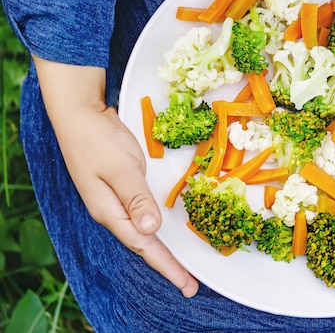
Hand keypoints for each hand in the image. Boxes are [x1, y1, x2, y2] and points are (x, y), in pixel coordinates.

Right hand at [33, 56, 198, 296]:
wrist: (81, 115)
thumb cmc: (98, 140)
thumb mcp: (120, 168)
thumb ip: (136, 198)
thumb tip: (151, 230)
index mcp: (111, 211)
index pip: (144, 246)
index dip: (167, 266)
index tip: (186, 284)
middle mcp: (113, 211)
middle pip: (143, 245)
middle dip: (166, 265)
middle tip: (188, 284)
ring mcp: (116, 200)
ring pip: (143, 232)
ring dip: (161, 249)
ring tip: (179, 266)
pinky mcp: (122, 188)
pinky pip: (142, 215)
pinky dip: (156, 228)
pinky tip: (164, 230)